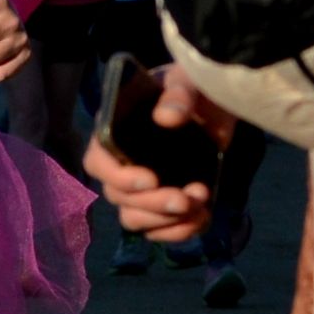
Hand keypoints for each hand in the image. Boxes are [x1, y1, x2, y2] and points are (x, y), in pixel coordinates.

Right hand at [82, 64, 229, 241]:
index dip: (118, 176)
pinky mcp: (162, 205)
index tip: (151, 179)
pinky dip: (179, 231)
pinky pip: (158, 231)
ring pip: (134, 218)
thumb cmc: (191, 88)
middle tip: (185, 198)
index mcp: (114, 133)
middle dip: (152, 203)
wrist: (215, 107)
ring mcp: (140, 189)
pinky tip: (203, 217)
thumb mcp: (187, 82)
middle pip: (118, 197)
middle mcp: (121, 165)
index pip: (97, 162)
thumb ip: (178, 94)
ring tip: (200, 203)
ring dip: (166, 220)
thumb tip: (166, 117)